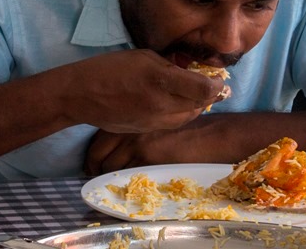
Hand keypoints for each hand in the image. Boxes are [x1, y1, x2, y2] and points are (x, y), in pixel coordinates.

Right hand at [59, 49, 224, 133]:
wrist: (80, 95)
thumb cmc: (109, 68)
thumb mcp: (143, 56)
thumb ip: (170, 65)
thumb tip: (191, 70)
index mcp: (160, 80)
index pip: (203, 89)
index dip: (216, 85)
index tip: (219, 79)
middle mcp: (161, 104)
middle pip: (200, 105)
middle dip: (211, 95)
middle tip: (215, 86)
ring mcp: (154, 121)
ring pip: (189, 117)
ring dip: (198, 106)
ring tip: (199, 94)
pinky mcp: (147, 130)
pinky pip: (174, 123)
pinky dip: (183, 114)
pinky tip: (180, 104)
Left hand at [84, 118, 224, 175]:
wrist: (212, 136)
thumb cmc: (191, 130)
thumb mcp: (160, 123)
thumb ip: (140, 128)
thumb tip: (121, 148)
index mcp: (132, 116)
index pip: (100, 136)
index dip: (93, 153)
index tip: (92, 164)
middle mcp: (130, 126)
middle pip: (98, 151)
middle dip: (93, 167)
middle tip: (94, 177)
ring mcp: (137, 141)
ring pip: (109, 166)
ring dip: (105, 178)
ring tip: (108, 186)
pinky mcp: (147, 157)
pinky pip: (125, 174)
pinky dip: (121, 184)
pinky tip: (124, 189)